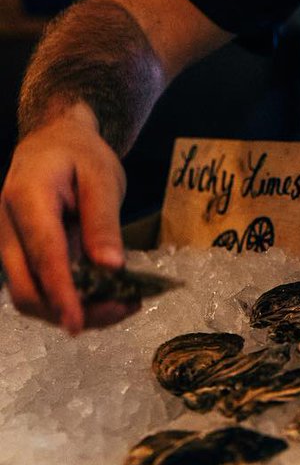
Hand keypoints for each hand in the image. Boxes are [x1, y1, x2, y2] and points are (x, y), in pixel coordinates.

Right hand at [0, 103, 130, 333]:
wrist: (54, 141)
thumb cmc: (79, 155)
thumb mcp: (102, 177)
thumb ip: (104, 221)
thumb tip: (112, 267)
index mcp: (27, 198)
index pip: (43, 254)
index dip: (60, 293)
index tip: (77, 323)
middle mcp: (8, 227)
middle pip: (26, 289)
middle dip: (71, 311)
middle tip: (124, 307)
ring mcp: (11, 245)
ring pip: (30, 296)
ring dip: (74, 311)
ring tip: (124, 304)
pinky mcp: (23, 257)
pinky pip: (41, 288)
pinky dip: (71, 301)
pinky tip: (109, 297)